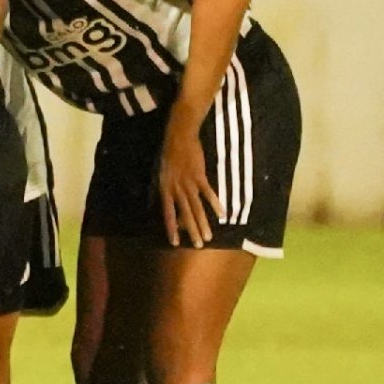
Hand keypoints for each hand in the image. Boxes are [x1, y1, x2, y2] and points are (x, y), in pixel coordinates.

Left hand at [158, 117, 223, 247]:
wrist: (178, 137)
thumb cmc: (169, 154)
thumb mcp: (161, 173)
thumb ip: (164, 189)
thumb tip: (162, 203)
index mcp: (165, 189)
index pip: (167, 213)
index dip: (171, 227)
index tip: (174, 242)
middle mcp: (176, 189)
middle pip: (185, 214)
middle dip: (192, 230)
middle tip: (198, 245)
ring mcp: (188, 183)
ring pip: (197, 207)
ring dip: (203, 222)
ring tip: (209, 237)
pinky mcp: (200, 176)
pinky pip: (208, 193)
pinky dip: (215, 203)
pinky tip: (221, 214)